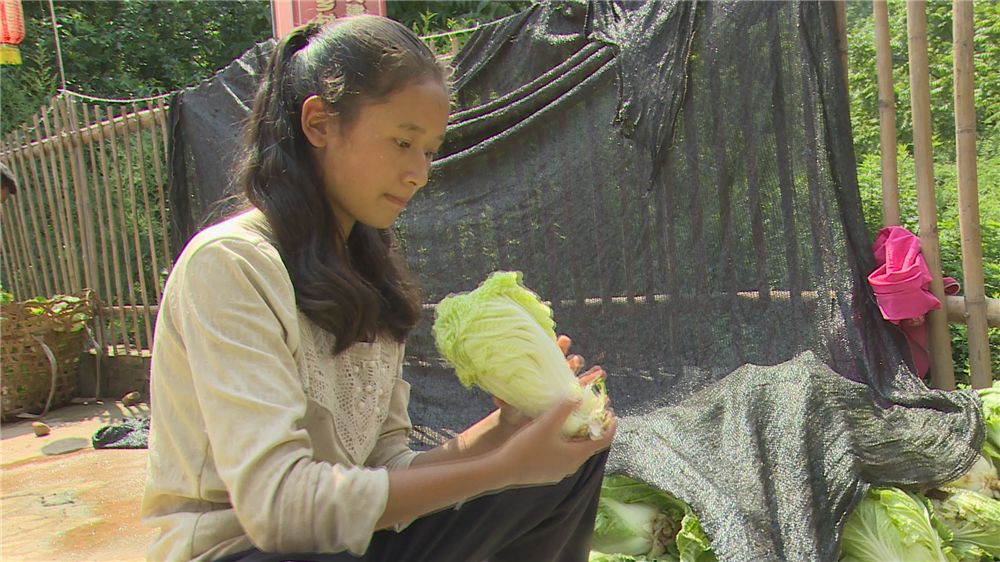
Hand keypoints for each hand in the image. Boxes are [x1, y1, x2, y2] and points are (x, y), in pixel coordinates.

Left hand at [493, 335, 605, 431]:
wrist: (517, 430)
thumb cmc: (512, 414)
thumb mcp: (509, 409)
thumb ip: (505, 403)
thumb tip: (497, 397)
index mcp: (539, 378)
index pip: (549, 361)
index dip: (558, 349)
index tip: (564, 339)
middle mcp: (551, 384)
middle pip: (565, 369)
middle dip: (574, 362)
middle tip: (578, 359)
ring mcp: (561, 396)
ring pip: (578, 383)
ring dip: (589, 377)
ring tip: (600, 372)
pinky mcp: (568, 409)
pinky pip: (583, 402)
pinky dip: (593, 399)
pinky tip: (604, 397)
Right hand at [497, 399, 616, 486]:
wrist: (501, 471)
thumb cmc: (526, 448)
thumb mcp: (546, 424)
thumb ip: (564, 409)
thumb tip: (579, 396)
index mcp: (576, 455)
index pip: (602, 441)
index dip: (609, 426)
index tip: (611, 412)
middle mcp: (571, 466)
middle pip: (590, 446)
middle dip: (593, 428)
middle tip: (592, 412)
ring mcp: (559, 471)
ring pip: (576, 451)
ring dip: (579, 436)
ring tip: (574, 420)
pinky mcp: (547, 473)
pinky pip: (564, 456)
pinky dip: (567, 444)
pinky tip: (555, 434)